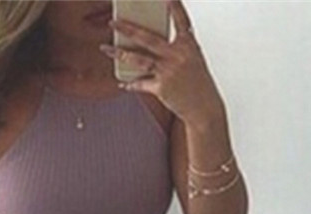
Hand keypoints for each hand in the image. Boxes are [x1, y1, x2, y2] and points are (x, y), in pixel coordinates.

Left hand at [102, 0, 223, 125]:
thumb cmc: (198, 84)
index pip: (181, 20)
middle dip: (127, 28)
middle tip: (113, 22)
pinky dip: (131, 84)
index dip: (175, 7)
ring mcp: (168, 71)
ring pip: (138, 59)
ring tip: (106, 48)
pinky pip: (140, 83)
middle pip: (147, 37)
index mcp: (188, 45)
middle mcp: (177, 55)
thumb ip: (176, 50)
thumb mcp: (193, 60)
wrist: (204, 108)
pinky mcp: (161, 87)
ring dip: (119, 53)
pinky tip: (123, 83)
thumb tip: (151, 47)